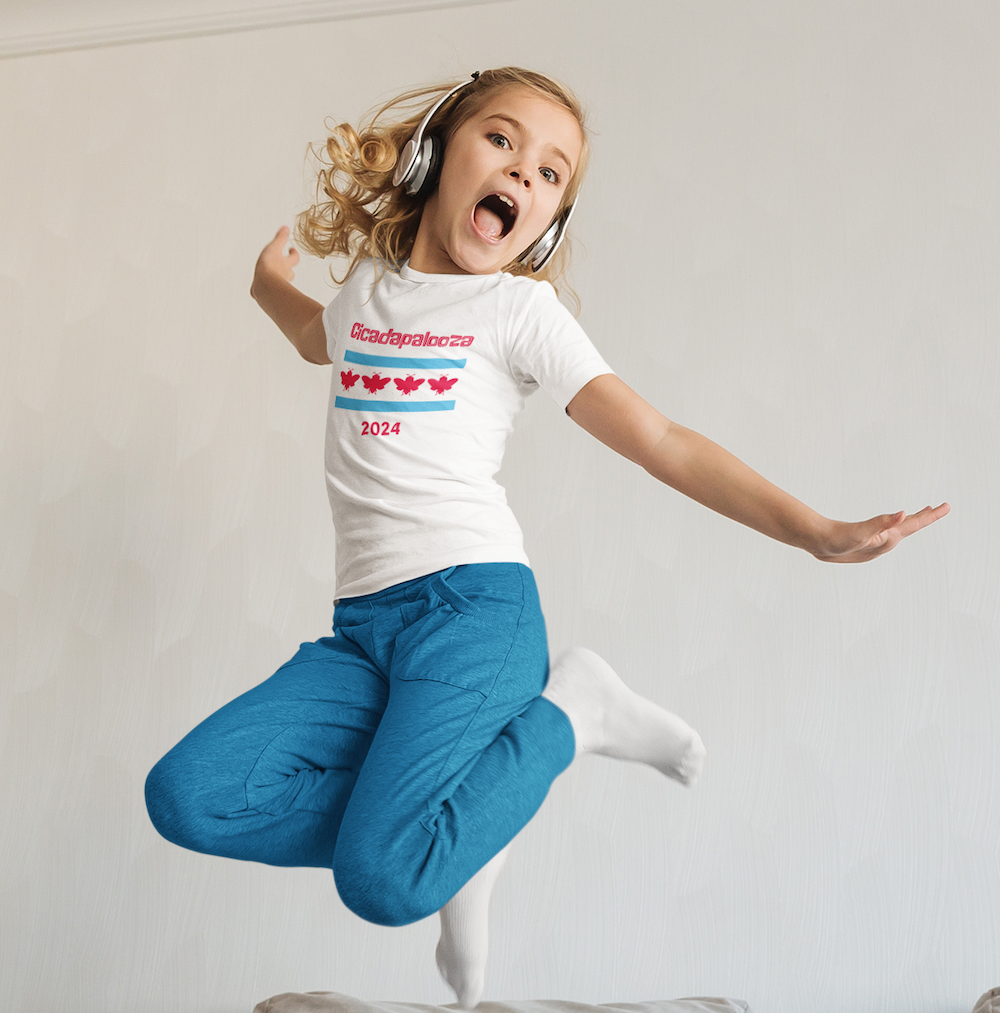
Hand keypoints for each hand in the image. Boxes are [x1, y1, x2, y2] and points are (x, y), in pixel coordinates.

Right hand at [251, 225, 298, 295]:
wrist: (265, 286)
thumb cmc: (269, 267)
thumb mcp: (275, 247)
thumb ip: (280, 238)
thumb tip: (286, 228)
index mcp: (285, 264)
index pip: (294, 258)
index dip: (293, 253)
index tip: (292, 249)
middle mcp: (283, 276)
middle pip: (290, 273)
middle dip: (288, 268)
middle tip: (285, 265)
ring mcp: (276, 286)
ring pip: (279, 283)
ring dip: (277, 279)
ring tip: (271, 278)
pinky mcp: (266, 294)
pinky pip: (266, 292)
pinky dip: (264, 290)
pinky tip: (260, 290)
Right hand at [812, 502, 949, 562]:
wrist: (818, 545)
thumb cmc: (837, 540)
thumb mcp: (861, 531)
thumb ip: (882, 522)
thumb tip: (902, 513)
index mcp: (888, 539)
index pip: (915, 524)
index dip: (932, 515)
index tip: (946, 506)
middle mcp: (885, 541)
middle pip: (911, 527)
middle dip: (926, 517)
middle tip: (942, 507)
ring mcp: (876, 542)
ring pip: (900, 529)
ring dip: (913, 520)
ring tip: (922, 512)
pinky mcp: (867, 540)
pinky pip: (889, 530)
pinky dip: (897, 524)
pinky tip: (893, 524)